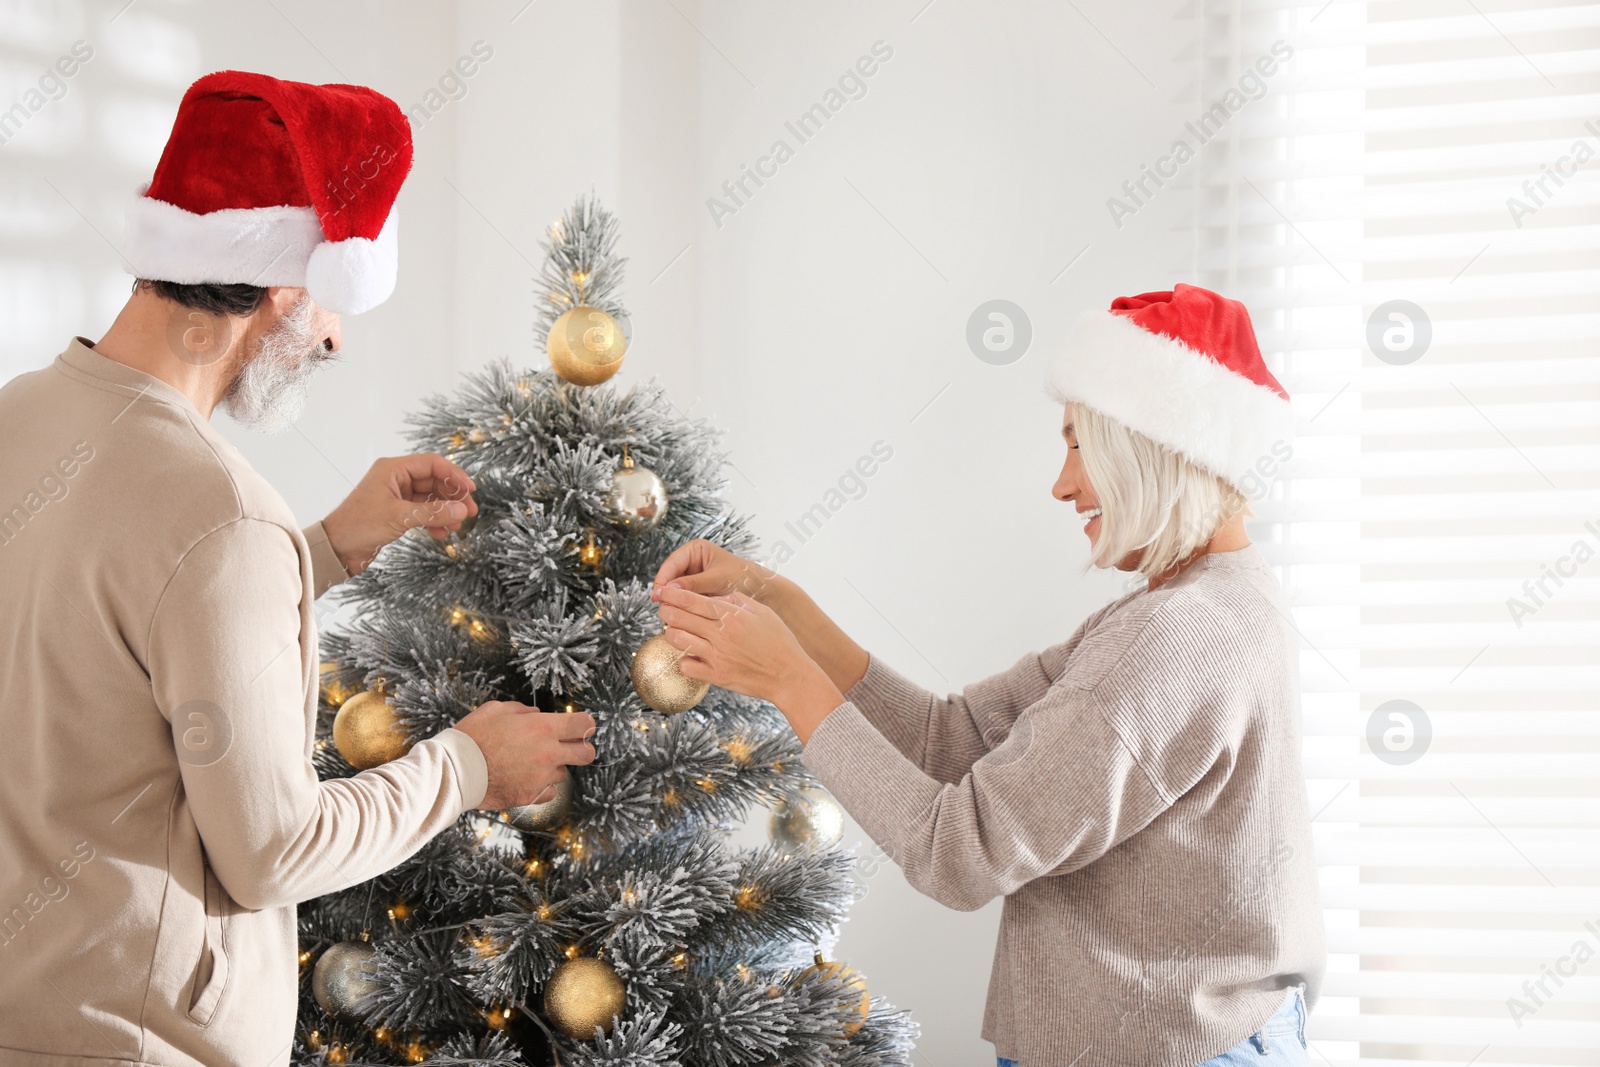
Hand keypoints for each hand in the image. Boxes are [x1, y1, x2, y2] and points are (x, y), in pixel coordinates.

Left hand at [321, 454, 478, 575]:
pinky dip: (434, 521)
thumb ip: (432, 513)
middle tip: (471, 511)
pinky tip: (442, 534)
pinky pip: (422, 513)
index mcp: (393, 469)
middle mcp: (396, 479)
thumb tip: (462, 511)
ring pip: (430, 498)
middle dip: (453, 496)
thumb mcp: (398, 517)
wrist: (335, 550)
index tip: (471, 490)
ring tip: (459, 525)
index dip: (454, 475)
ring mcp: (396, 497)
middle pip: (434, 481)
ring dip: (446, 511)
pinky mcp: (396, 514)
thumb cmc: (358, 526)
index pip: (432, 464)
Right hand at [452, 700, 596, 810]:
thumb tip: (535, 714)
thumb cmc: (473, 737)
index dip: (584, 725)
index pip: (584, 724)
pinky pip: (549, 791)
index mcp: (543, 728)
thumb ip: (522, 710)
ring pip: (564, 773)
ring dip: (553, 768)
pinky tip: (524, 778)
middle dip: (582, 750)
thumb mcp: (496, 710)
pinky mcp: (532, 796)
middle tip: (570, 748)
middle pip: (587, 754)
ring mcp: (542, 777)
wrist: (456, 771)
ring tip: (528, 763)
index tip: (579, 726)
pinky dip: (541, 786)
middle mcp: (548, 753)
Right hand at [651, 539, 781, 603]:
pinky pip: (685, 599)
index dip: (663, 579)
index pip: (672, 563)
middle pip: (670, 577)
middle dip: (667, 592)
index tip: (657, 594)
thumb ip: (692, 584)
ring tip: (670, 614)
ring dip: (673, 601)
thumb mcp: (717, 579)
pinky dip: (682, 607)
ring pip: (676, 590)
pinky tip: (681, 617)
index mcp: (696, 550)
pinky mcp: (698, 592)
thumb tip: (668, 590)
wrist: (763, 590)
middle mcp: (692, 562)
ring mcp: (694, 577)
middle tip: (662, 607)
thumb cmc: (744, 577)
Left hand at [655, 586, 843, 743]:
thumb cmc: (780, 642)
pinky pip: (686, 666)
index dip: (673, 594)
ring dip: (672, 633)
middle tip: (664, 609)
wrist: (790, 675)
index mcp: (732, 616)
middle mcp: (721, 634)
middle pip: (679, 617)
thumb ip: (739, 600)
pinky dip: (684, 659)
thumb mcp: (763, 612)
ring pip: (677, 639)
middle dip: (667, 610)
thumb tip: (720, 594)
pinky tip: (690, 655)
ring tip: (675, 630)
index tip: (664, 591)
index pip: (693, 600)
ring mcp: (717, 656)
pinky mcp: (716, 676)